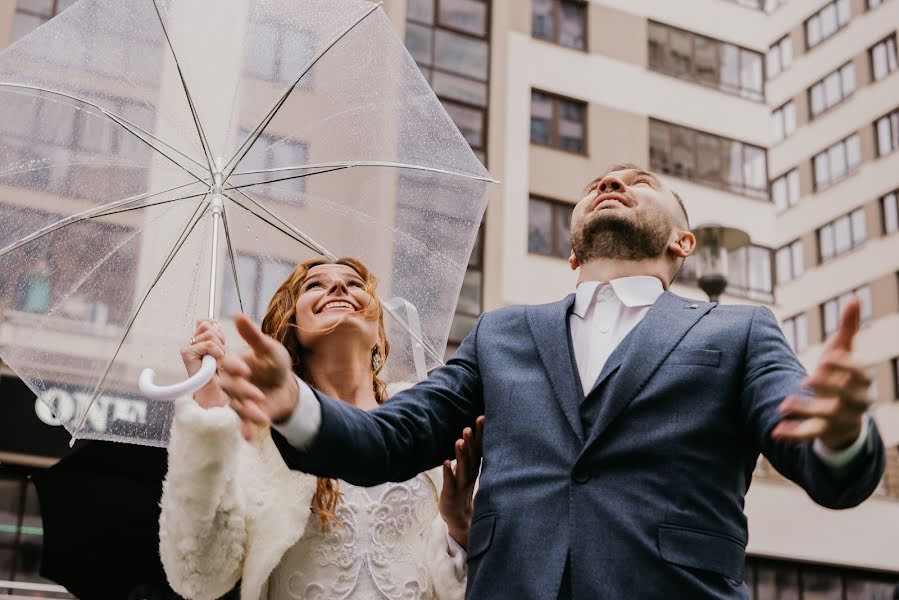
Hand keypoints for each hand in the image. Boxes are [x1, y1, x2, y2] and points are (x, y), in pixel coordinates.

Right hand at [180, 319, 225, 408]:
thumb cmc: (220, 375)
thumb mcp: (221, 350)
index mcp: (197, 341)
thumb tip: (207, 320)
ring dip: (219, 350)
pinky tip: (213, 365)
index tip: (220, 345)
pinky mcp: (186, 353)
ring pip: (210, 335)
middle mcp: (190, 343)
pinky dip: (216, 354)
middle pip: (209, 326)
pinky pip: (209, 345)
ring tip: (216, 363)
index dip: (217, 330)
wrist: (214, 393)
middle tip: (219, 358)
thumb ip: (215, 334)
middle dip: (221, 341)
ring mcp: (187, 348)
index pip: (205, 322)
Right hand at [219, 314, 297, 439]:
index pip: (229, 364)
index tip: (246, 370)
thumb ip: (253, 336)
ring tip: (262, 418)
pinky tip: (249, 438)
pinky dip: (245, 429)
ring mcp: (238, 398)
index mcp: (236, 363)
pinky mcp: (246, 413)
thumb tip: (238, 315)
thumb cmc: (275, 363)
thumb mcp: (269, 349)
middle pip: (231, 387)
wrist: (286, 386)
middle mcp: (233, 381)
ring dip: (248, 412)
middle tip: (258, 395)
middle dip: (244, 391)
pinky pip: (242, 421)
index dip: (235, 367)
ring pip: (237, 405)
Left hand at [439, 416, 483, 549]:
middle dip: (470, 441)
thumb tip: (469, 435)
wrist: (459, 518)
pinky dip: (448, 472)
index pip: (478, 448)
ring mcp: (461, 485)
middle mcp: (470, 475)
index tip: (482, 418)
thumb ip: (469, 454)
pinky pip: (450, 482)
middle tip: (469, 427)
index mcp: (474, 468)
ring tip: (459, 441)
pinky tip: (446, 462)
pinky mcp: (451, 494)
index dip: (480, 434)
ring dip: (461, 455)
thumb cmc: (462, 490)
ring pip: (462, 468)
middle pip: (471, 456)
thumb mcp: (467, 471)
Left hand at [772, 297, 869, 450]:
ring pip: (828, 418)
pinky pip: (811, 437)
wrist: (842, 413)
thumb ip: (848, 328)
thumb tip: (854, 297)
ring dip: (806, 412)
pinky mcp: (825, 434)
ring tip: (783, 405)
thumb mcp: (843, 351)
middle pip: (847, 397)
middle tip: (805, 380)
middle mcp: (855, 402)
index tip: (826, 357)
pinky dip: (794, 435)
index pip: (860, 373)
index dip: (845, 366)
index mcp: (860, 380)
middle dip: (828, 388)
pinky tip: (776, 432)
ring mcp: (840, 420)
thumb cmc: (841, 375)